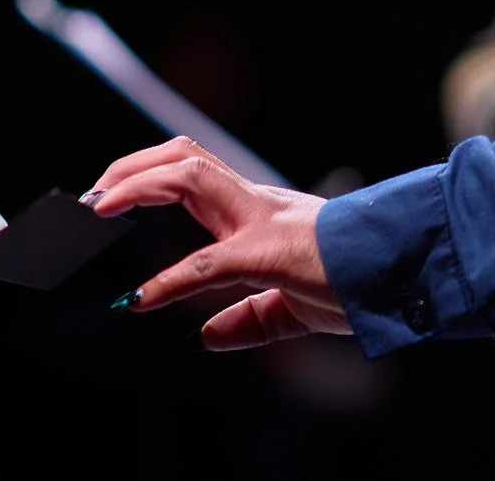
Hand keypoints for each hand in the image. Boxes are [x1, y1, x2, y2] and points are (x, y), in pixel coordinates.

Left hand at [84, 135, 350, 350]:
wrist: (403, 272)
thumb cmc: (360, 281)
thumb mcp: (295, 307)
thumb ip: (250, 319)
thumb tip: (205, 336)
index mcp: (260, 213)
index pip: (195, 174)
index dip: (145, 177)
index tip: (106, 201)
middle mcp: (256, 204)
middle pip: (184, 158)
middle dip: (130, 168)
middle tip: (91, 198)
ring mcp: (262, 221)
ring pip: (190, 175)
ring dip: (137, 185)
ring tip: (100, 208)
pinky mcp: (269, 254)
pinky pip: (208, 263)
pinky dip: (168, 281)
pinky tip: (141, 299)